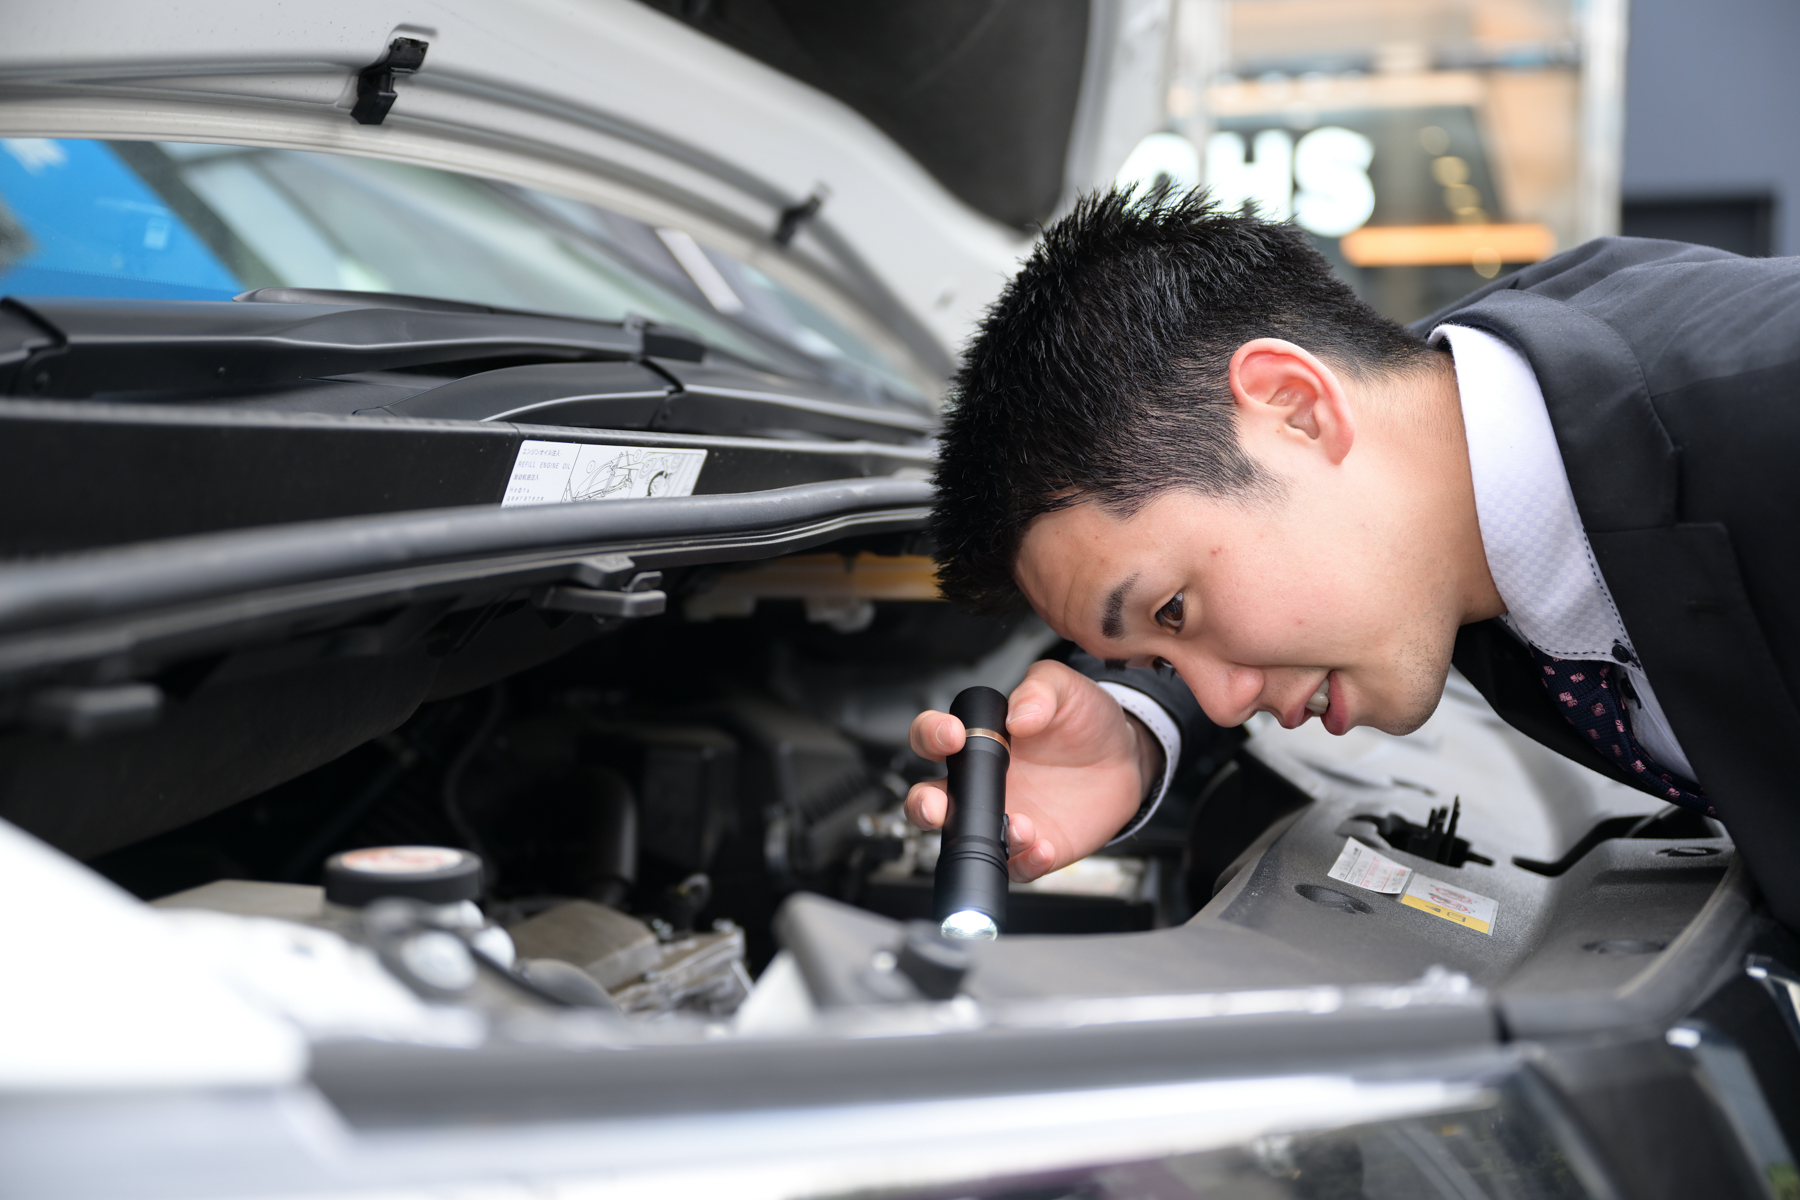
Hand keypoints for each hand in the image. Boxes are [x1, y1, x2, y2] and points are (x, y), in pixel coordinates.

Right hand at [904, 660, 1161, 882]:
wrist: (1126, 758)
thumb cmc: (1086, 721)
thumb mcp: (1065, 689)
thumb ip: (1039, 690)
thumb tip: (1017, 715)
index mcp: (980, 741)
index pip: (932, 737)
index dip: (931, 736)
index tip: (954, 735)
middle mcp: (983, 784)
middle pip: (929, 800)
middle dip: (923, 805)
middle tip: (937, 805)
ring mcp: (1005, 818)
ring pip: (965, 841)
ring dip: (980, 838)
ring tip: (1020, 825)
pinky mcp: (1033, 848)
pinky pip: (1016, 867)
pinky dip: (1025, 862)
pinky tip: (1043, 847)